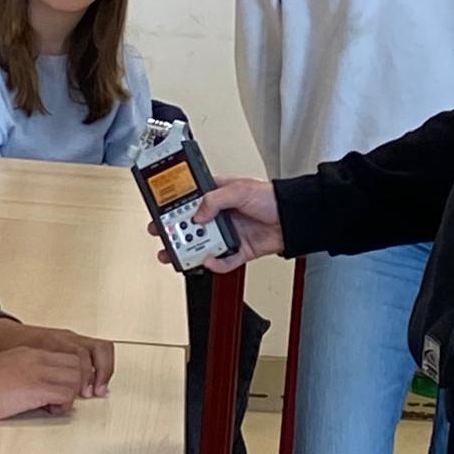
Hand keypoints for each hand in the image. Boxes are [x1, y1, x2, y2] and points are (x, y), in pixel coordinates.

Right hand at [0, 317, 113, 395]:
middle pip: (77, 365)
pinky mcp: (35, 388)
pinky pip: (66, 395)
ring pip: (75, 380)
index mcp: (30, 352)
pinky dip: (62, 406)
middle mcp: (38, 358)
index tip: (66, 388)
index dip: (72, 374)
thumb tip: (38, 389)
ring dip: (70, 396)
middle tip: (64, 398)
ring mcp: (37, 372)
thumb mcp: (6, 370)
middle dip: (77, 383)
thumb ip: (25, 373)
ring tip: (53, 405)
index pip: (68, 356)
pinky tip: (47, 410)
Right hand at [148, 176, 283, 272]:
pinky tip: (209, 260)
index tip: (160, 212)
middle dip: (174, 232)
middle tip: (162, 236)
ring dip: (190, 251)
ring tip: (179, 254)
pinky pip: (222, 261)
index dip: (174, 207)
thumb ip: (214, 200)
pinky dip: (215, 264)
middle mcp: (220, 216)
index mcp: (218, 197)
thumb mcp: (240, 189)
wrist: (293, 218)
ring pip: (202, 246)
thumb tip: (197, 214)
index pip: (190, 201)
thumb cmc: (271, 198)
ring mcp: (228, 234)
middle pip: (191, 226)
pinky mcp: (238, 251)